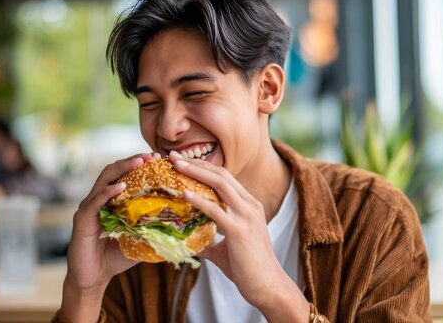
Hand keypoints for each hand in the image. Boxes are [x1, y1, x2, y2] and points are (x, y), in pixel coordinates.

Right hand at [61, 152, 160, 321]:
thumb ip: (153, 227)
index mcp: (110, 201)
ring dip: (122, 169)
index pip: (124, 175)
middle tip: (151, 155)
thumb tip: (181, 223)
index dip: (138, 165)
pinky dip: (108, 192)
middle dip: (132, 161)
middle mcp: (97, 199)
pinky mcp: (82, 220)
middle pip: (113, 171)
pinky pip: (96, 202)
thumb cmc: (116, 258)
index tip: (157, 158)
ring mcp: (88, 208)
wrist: (93, 278)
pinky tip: (122, 186)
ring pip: (104, 180)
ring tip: (139, 162)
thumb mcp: (139, 238)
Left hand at [168, 151, 308, 321]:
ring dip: (195, 172)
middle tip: (174, 156)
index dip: (203, 167)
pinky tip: (184, 194)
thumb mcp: (227, 248)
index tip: (183, 161)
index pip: (224, 177)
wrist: (267, 286)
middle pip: (221, 174)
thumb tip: (191, 244)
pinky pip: (216, 210)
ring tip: (175, 165)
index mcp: (249, 205)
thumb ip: (210, 241)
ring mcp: (246, 216)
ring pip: (220, 185)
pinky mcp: (239, 230)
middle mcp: (250, 205)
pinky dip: (199, 200)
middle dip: (196, 163)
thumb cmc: (248, 269)